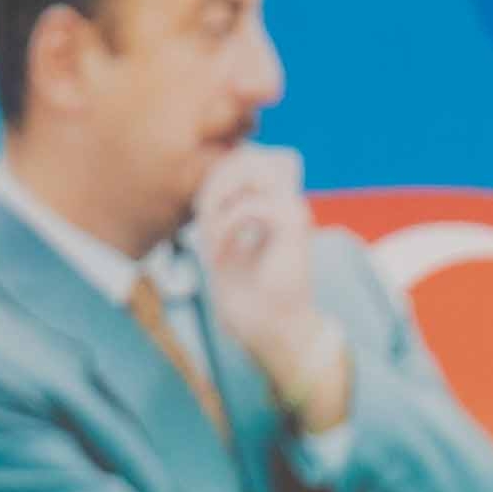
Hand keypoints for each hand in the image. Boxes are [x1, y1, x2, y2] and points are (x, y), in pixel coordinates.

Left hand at [184, 146, 353, 436]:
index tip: (200, 219)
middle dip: (213, 188)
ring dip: (218, 205)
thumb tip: (204, 195)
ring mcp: (292, 209)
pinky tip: (219, 255)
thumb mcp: (222, 249)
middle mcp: (286, 202)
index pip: (244, 163)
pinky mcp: (292, 224)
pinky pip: (249, 207)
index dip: (215, 180)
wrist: (274, 331)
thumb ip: (217, 218)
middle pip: (245, 159)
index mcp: (273, 208)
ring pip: (248, 174)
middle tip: (201, 226)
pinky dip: (225, 228)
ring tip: (209, 238)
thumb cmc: (249, 299)